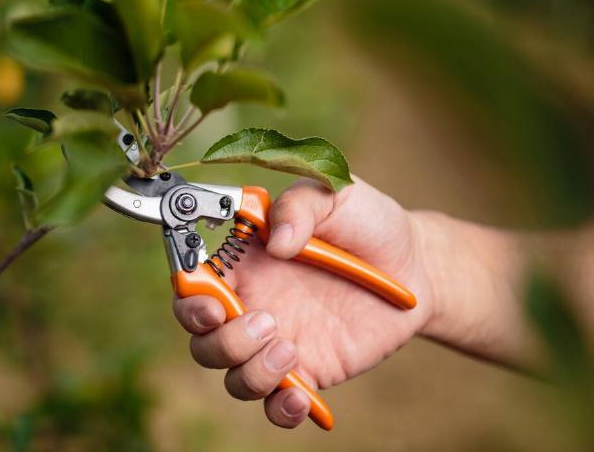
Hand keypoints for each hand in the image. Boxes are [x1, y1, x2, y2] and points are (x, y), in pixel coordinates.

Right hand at [173, 177, 436, 427]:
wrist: (415, 266)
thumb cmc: (367, 224)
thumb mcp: (335, 194)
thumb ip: (300, 206)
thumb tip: (276, 241)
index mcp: (244, 262)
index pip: (192, 284)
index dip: (189, 296)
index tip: (209, 300)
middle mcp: (252, 304)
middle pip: (202, 339)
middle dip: (219, 340)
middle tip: (264, 321)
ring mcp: (276, 342)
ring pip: (233, 377)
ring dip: (251, 370)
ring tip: (291, 348)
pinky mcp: (307, 373)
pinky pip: (276, 406)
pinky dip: (280, 410)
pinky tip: (303, 396)